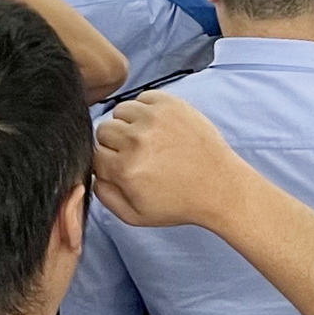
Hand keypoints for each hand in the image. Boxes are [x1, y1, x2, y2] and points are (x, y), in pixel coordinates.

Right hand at [94, 91, 244, 230]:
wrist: (220, 186)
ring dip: (129, 124)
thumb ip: (105, 197)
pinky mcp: (170, 104)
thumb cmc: (180, 203)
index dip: (105, 160)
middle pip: (103, 130)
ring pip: (120, 111)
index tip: (120, 165)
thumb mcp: (136, 216)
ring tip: (148, 140)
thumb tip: (92, 175)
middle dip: (115, 143)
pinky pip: (141, 98)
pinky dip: (146, 110)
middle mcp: (136, 140)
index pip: (93, 153)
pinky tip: (159, 128)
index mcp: (125, 169)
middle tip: (136, 154)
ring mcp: (154, 118)